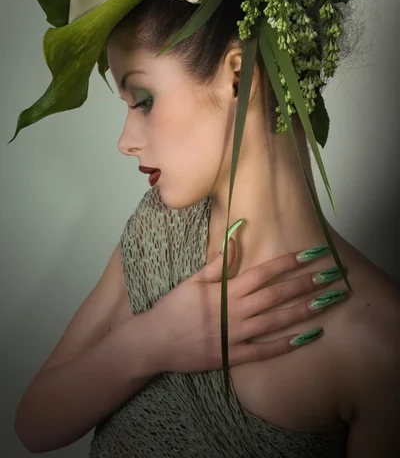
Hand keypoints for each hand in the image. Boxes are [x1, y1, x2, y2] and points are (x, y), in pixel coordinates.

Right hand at [149, 238, 347, 373]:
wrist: (154, 342)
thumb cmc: (173, 307)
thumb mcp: (192, 281)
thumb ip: (218, 263)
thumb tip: (236, 238)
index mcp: (225, 291)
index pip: (262, 273)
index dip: (286, 263)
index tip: (309, 254)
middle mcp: (234, 312)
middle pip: (276, 296)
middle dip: (305, 284)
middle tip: (332, 276)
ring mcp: (235, 336)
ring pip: (276, 322)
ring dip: (303, 312)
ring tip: (327, 302)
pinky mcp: (232, 356)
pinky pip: (263, 352)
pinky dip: (284, 346)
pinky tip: (305, 338)